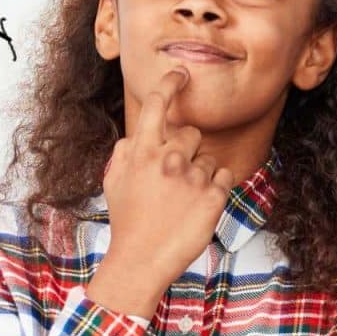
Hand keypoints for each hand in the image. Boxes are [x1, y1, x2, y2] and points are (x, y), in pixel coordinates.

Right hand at [103, 66, 238, 283]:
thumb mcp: (113, 181)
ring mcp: (192, 178)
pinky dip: (215, 188)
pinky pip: (224, 176)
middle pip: (191, 132)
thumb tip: (137, 135)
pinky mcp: (214, 197)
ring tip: (183, 199)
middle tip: (174, 178)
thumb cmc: (127, 221)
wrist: (140, 261)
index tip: (180, 74)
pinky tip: (198, 205)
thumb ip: (125, 151)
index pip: (157, 104)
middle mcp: (168, 159)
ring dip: (201, 173)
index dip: (170, 83)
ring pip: (209, 157)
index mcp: (141, 151)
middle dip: (187, 149)